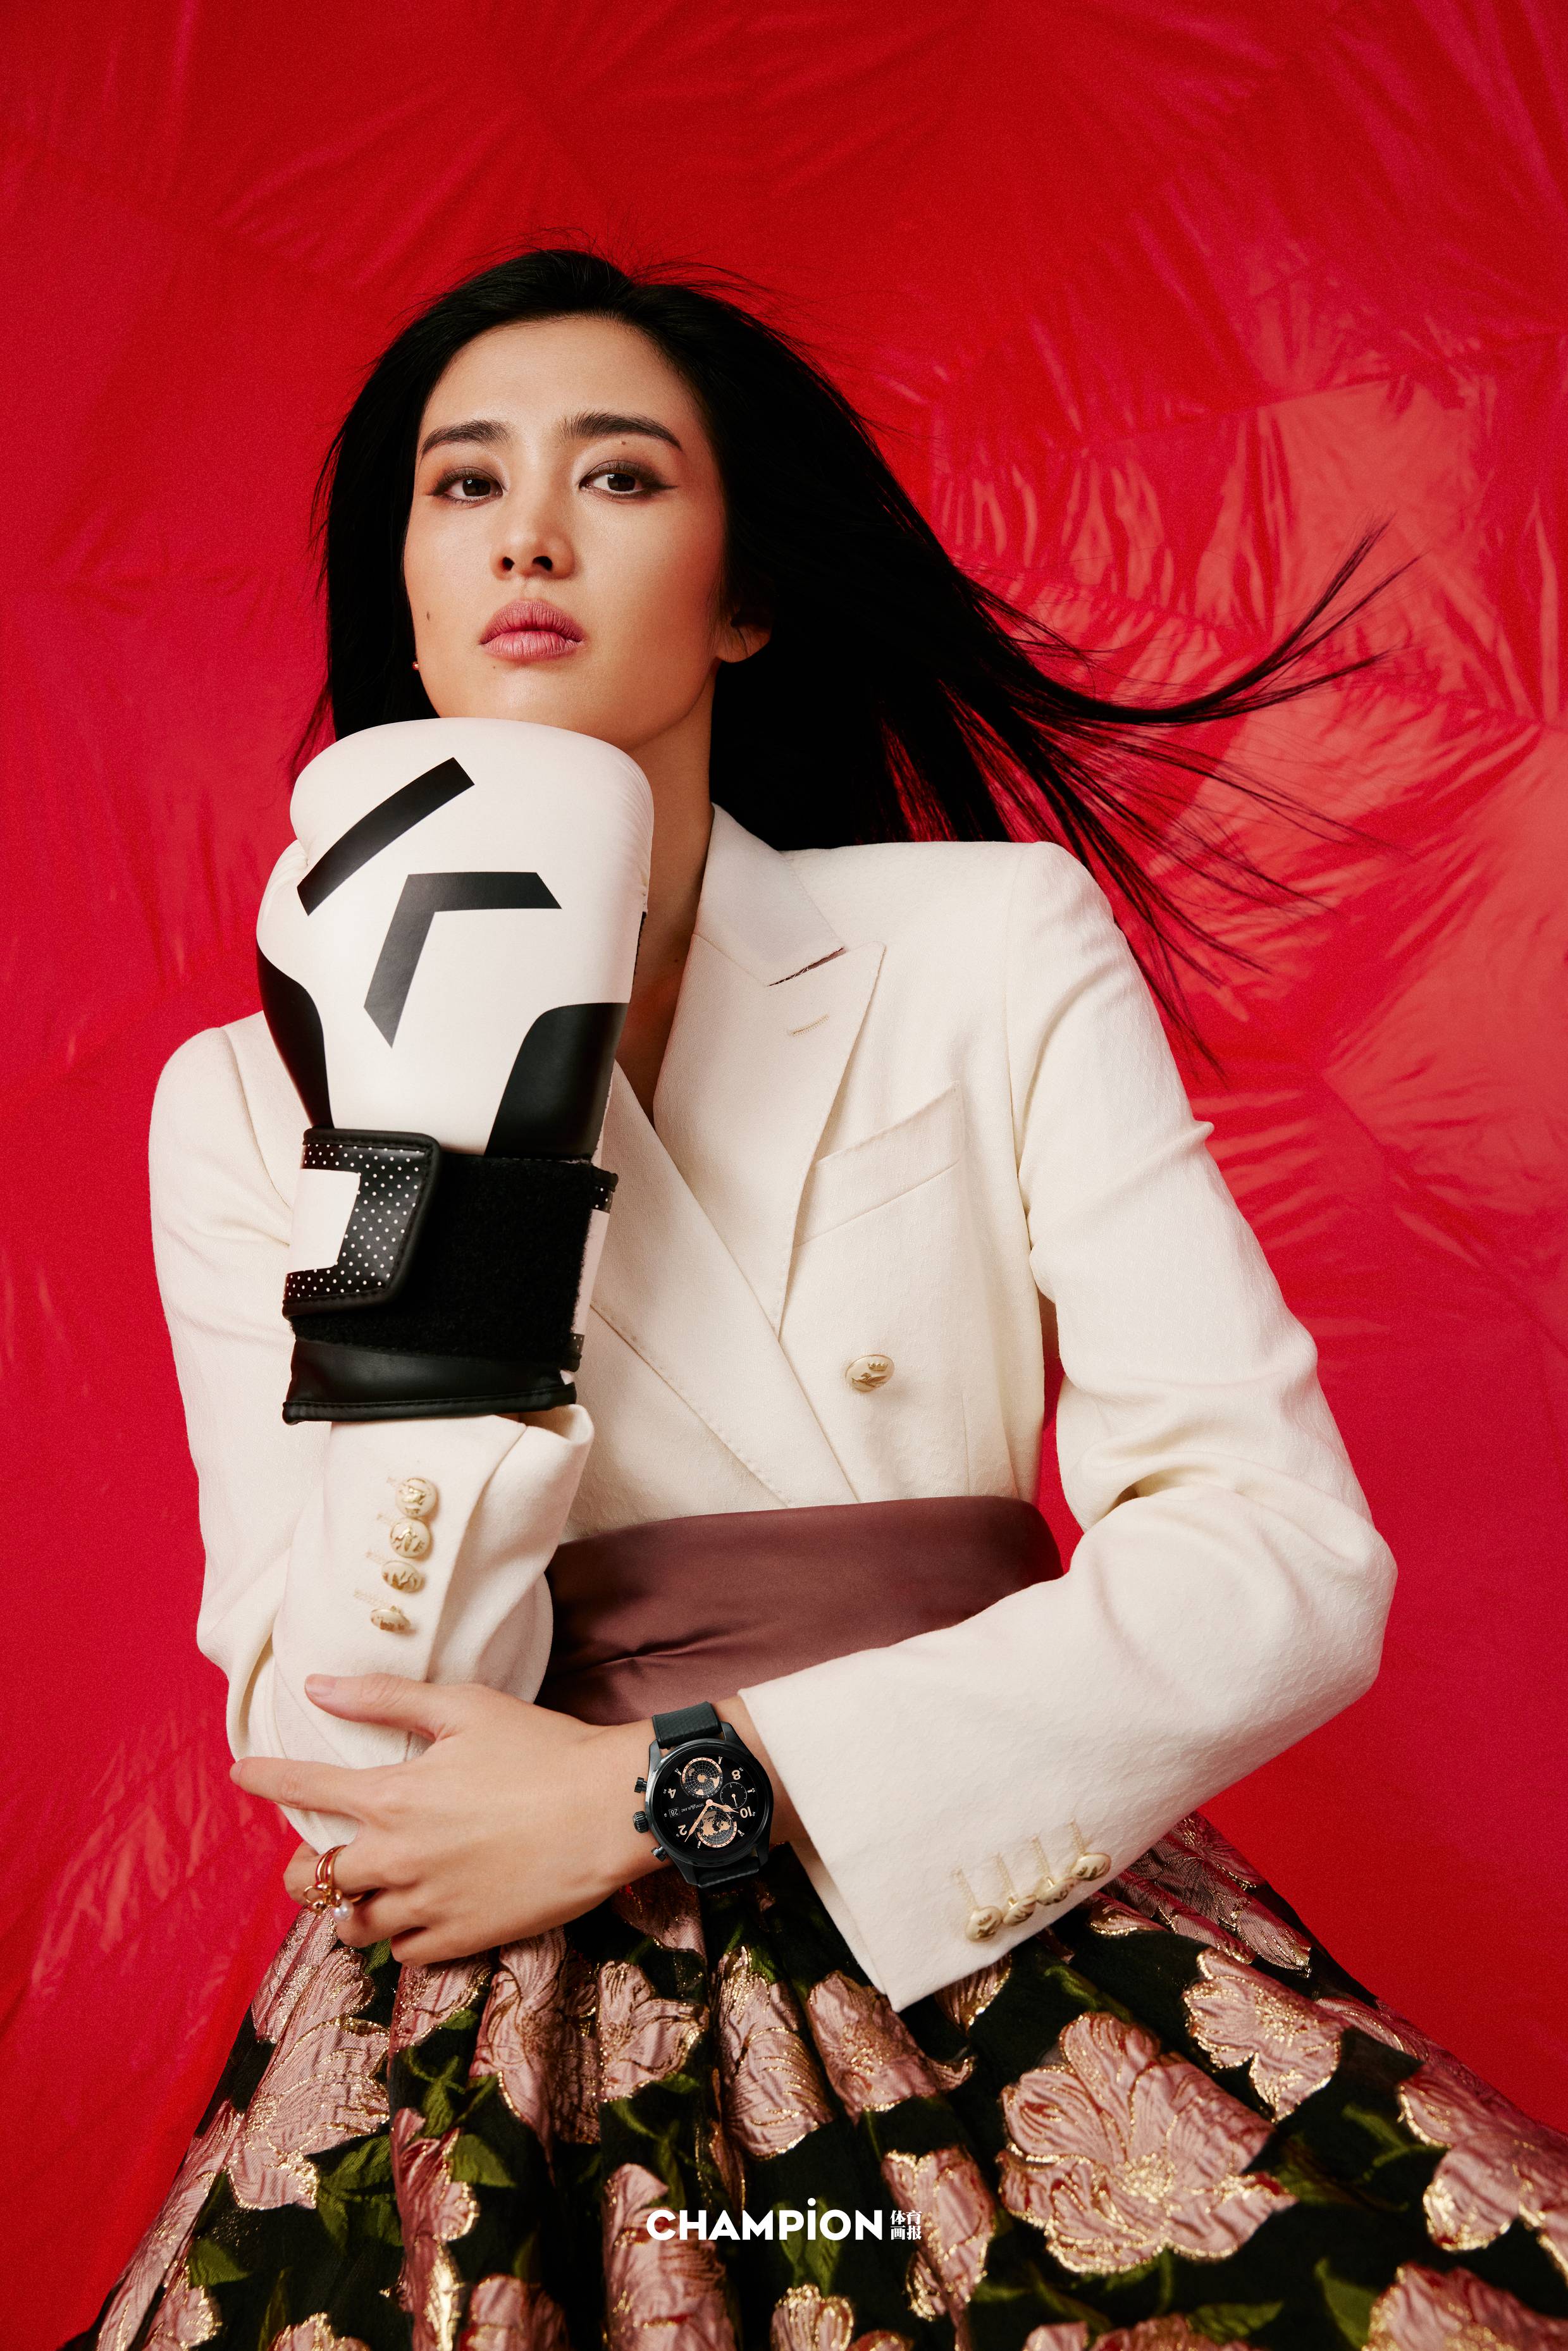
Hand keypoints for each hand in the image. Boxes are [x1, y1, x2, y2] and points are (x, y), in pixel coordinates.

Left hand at [233, 1674, 661, 1963]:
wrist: (608, 1810)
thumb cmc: (543, 1748)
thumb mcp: (465, 1706)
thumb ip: (385, 1698)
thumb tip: (318, 1685)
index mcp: (393, 1795)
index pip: (304, 1788)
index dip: (266, 1780)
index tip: (242, 1775)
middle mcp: (398, 1857)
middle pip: (315, 1879)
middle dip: (303, 1870)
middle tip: (316, 1859)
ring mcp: (427, 1904)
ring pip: (354, 1925)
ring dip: (350, 1908)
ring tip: (365, 1893)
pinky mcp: (461, 1937)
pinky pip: (403, 1953)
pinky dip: (398, 1935)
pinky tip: (414, 1914)